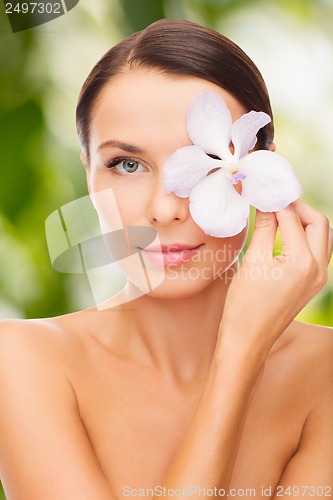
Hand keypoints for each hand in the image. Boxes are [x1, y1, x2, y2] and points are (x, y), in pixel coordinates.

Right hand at [219, 200, 332, 355]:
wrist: (248, 339)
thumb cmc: (244, 305)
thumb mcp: (252, 261)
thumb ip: (263, 228)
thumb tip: (265, 204)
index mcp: (303, 262)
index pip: (293, 219)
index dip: (277, 202)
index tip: (263, 192)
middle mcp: (318, 269)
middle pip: (319, 223)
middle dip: (299, 208)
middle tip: (276, 201)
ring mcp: (319, 278)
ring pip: (322, 237)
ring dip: (305, 221)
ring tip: (280, 215)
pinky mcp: (313, 284)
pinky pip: (318, 251)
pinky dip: (305, 237)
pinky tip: (285, 234)